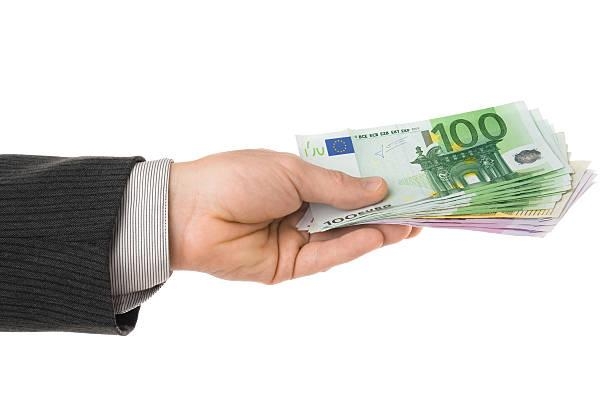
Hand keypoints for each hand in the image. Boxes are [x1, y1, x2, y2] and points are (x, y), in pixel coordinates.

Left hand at [168, 149, 420, 283]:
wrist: (189, 213)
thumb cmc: (236, 178)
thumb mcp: (292, 171)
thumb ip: (336, 185)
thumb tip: (378, 188)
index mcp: (298, 181)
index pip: (345, 183)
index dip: (375, 183)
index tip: (407, 180)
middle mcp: (301, 210)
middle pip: (350, 213)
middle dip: (385, 210)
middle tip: (421, 205)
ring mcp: (297, 239)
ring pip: (344, 237)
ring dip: (379, 230)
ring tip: (413, 222)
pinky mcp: (290, 266)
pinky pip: (329, 256)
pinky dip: (355, 245)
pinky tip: (382, 235)